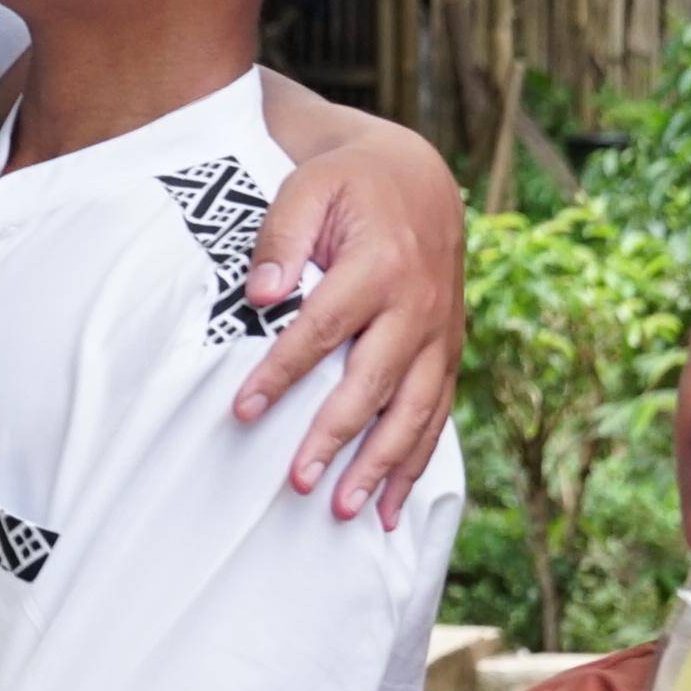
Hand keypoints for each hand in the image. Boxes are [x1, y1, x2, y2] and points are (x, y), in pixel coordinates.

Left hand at [237, 92, 472, 523]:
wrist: (419, 179)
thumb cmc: (349, 185)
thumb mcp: (308, 189)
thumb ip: (280, 238)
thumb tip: (258, 295)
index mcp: (379, 264)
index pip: (322, 329)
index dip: (282, 373)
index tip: (244, 410)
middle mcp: (416, 306)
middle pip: (372, 383)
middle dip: (336, 437)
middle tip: (298, 482)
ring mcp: (437, 335)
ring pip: (412, 412)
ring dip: (380, 465)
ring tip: (344, 511)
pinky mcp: (446, 354)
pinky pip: (434, 416)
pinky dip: (415, 465)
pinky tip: (387, 508)